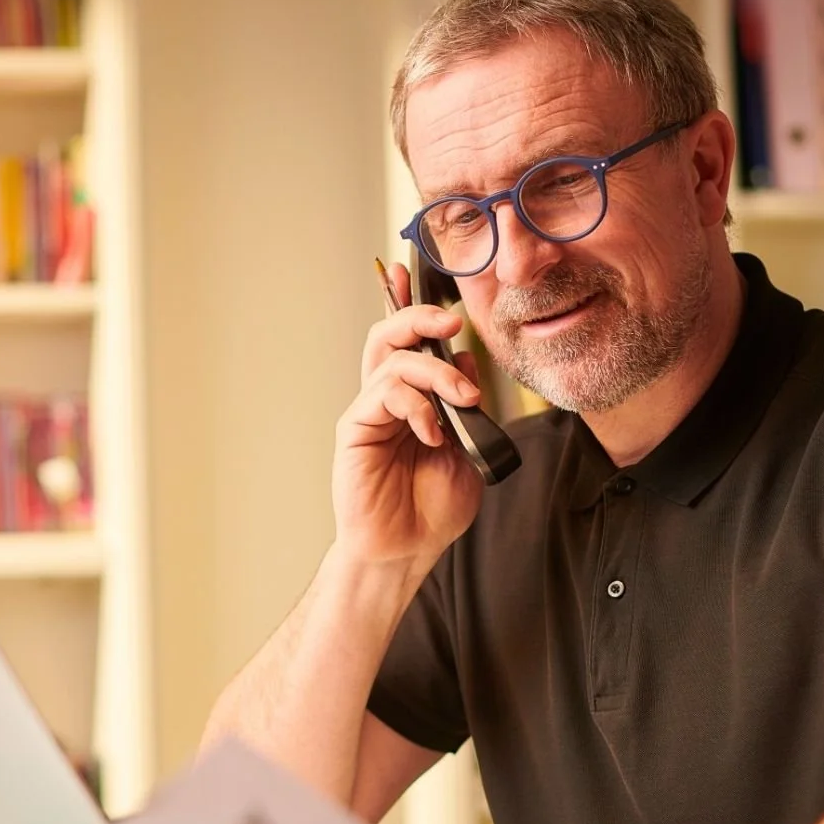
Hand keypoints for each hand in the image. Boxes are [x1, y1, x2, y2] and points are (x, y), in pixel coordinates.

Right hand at [332, 262, 485, 570]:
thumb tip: (467, 362)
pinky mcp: (356, 429)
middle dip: (419, 316)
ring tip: (462, 400)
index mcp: (413, 399)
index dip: (408, 305)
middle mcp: (387, 399)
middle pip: (390, 335)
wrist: (406, 550)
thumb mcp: (467, 448)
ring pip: (392, 360)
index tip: (413, 273)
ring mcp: (369, 412)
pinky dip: (416, 407)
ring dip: (435, 371)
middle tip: (451, 322)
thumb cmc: (432, 508)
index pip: (409, 342)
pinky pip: (384, 395)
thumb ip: (466, 406)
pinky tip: (433, 435)